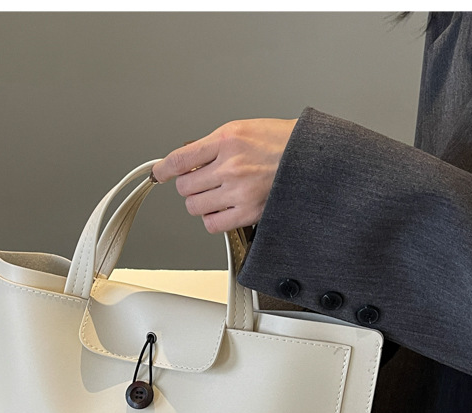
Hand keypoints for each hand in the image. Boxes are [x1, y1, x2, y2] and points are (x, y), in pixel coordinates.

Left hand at [152, 118, 296, 233]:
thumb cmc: (282, 143)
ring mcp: (239, 191)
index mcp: (228, 140)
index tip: (160, 173)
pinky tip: (222, 209)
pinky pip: (213, 224)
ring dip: (199, 203)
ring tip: (213, 195)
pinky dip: (212, 219)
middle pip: (185, 187)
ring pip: (195, 207)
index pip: (181, 159)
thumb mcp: (244, 129)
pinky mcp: (248, 212)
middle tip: (200, 182)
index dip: (164, 169)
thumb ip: (213, 144)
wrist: (311, 159)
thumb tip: (187, 159)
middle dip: (188, 186)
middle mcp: (231, 166)